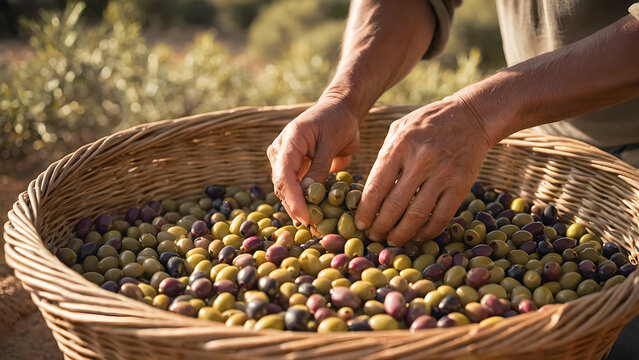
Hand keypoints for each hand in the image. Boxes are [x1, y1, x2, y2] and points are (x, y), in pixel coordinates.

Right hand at [267, 97, 359, 224]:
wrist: (340, 110)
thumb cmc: (338, 121)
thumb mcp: (333, 142)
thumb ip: (320, 166)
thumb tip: (308, 193)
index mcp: (289, 141)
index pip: (284, 175)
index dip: (293, 199)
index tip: (305, 218)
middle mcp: (281, 152)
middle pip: (283, 186)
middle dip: (295, 208)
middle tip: (313, 228)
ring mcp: (286, 161)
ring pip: (287, 190)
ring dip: (299, 208)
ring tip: (314, 227)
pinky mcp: (296, 168)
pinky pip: (297, 188)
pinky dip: (305, 202)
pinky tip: (316, 217)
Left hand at [355, 95, 493, 245]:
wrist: (470, 115)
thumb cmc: (427, 124)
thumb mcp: (399, 129)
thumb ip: (384, 157)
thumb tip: (368, 192)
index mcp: (399, 146)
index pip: (376, 187)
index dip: (366, 211)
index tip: (361, 224)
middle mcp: (420, 160)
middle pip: (394, 205)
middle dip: (381, 227)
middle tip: (374, 237)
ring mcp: (443, 173)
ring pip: (417, 215)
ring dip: (402, 234)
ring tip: (393, 240)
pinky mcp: (461, 184)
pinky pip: (442, 216)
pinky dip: (428, 231)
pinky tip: (418, 235)